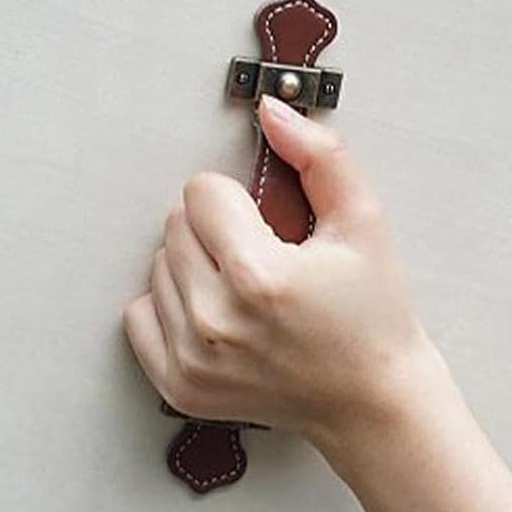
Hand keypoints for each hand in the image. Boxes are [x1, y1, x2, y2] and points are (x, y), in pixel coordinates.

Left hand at [122, 95, 447, 449]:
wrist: (371, 401)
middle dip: (215, 230)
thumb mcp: (362, 222)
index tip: (269, 227)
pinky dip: (171, 307)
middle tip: (261, 258)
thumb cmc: (372, 312)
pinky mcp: (179, 385)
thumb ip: (320, 156)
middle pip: (174, 226)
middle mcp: (216, 321)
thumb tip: (271, 110)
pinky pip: (139, 314)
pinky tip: (218, 316)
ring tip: (245, 291)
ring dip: (194, 267)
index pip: (200, 192)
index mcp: (258, 276)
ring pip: (158, 266)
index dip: (238, 200)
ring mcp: (193, 359)